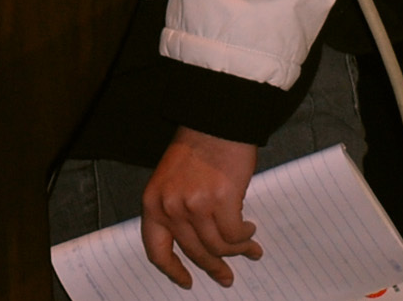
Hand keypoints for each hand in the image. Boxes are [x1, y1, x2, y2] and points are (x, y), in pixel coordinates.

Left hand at [141, 126, 261, 287]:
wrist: (213, 123)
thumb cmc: (194, 149)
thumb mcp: (170, 182)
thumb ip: (175, 211)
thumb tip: (198, 245)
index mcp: (153, 203)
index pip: (156, 250)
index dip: (172, 270)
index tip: (186, 280)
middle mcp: (170, 207)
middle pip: (194, 251)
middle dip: (214, 267)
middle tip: (227, 277)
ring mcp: (195, 205)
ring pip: (218, 246)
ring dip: (236, 251)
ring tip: (249, 249)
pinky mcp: (221, 201)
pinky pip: (235, 233)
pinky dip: (245, 237)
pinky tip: (250, 230)